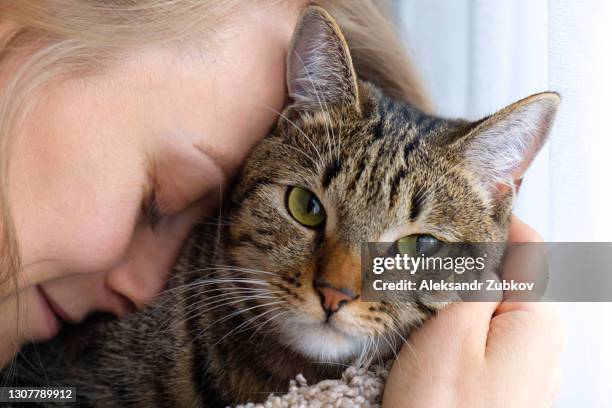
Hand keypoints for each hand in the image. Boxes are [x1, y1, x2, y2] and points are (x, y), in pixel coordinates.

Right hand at [382, 216, 563, 407]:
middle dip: (472, 259)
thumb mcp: (448, 334)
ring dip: (465, 292)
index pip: (529, 247)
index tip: (457, 207)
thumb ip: (470, 282)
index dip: (493, 220)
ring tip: (423, 290)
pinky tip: (435, 331)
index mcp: (537, 321)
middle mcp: (544, 342)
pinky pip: (491, 337)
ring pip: (498, 307)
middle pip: (514, 275)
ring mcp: (529, 367)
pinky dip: (466, 322)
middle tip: (425, 253)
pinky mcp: (509, 384)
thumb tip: (479, 248)